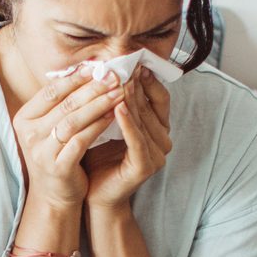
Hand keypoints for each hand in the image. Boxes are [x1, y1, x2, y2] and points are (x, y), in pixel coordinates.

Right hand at [11, 65, 130, 210]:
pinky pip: (81, 141)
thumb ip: (61, 104)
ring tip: (118, 93)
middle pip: (64, 104)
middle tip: (114, 76)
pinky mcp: (58, 166)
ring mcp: (42, 151)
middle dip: (92, 88)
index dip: (75, 78)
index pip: (51, 91)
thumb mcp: (50, 128)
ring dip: (98, 104)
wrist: (53, 196)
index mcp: (24, 119)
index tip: (97, 67)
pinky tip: (113, 117)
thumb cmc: (56, 155)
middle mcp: (29, 134)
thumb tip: (87, 70)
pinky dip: (98, 126)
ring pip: (73, 120)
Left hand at [83, 64, 171, 210]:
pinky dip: (127, 123)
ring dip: (131, 99)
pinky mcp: (145, 166)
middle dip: (136, 85)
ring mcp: (157, 155)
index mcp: (157, 129)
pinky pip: (136, 140)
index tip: (134, 61)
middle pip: (150, 106)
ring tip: (119, 80)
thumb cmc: (98, 158)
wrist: (94, 195)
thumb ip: (114, 103)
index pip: (158, 98)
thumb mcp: (107, 125)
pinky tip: (117, 107)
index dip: (148, 79)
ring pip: (143, 120)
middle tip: (125, 64)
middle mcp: (162, 141)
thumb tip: (107, 70)